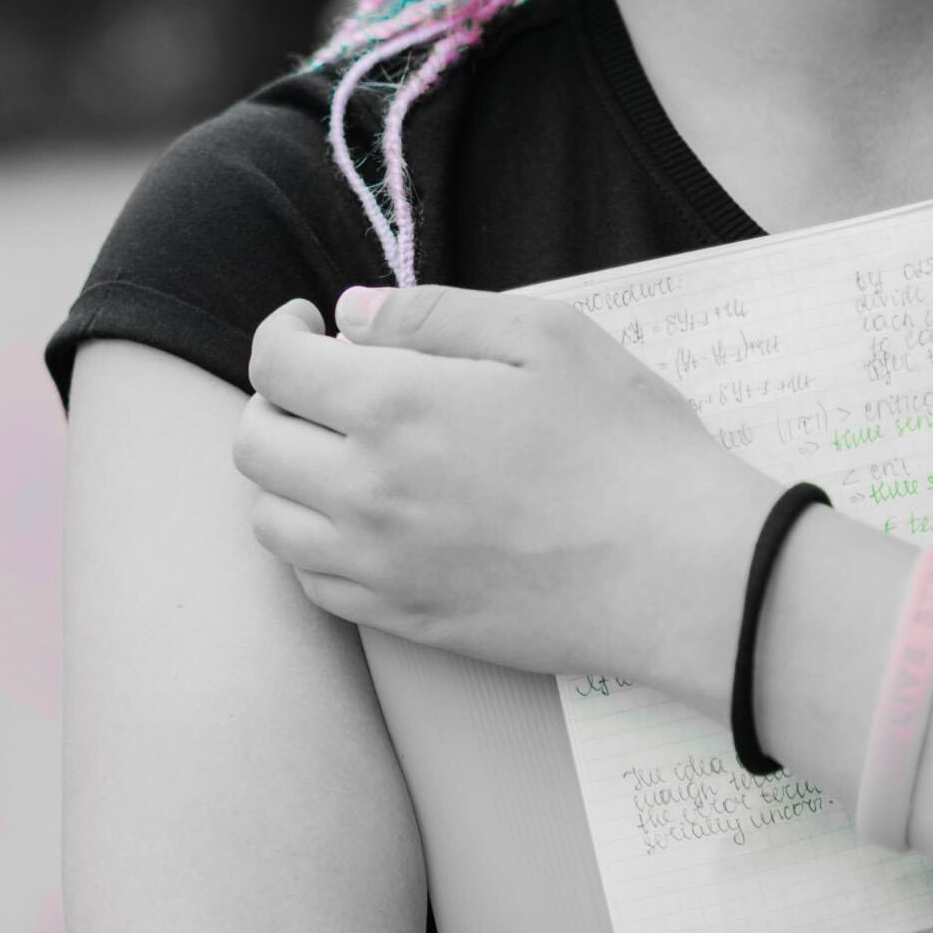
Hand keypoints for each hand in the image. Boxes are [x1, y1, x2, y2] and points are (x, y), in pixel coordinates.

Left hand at [235, 287, 778, 689]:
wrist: (678, 572)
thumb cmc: (625, 443)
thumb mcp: (545, 335)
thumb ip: (434, 313)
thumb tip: (352, 314)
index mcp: (394, 407)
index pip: (276, 366)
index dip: (281, 333)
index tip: (309, 324)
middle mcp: (366, 492)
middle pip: (255, 444)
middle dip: (273, 398)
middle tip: (322, 382)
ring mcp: (380, 566)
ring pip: (271, 520)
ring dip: (285, 474)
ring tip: (336, 449)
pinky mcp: (406, 619)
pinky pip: (313, 583)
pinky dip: (313, 541)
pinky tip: (358, 516)